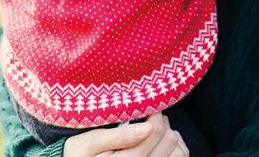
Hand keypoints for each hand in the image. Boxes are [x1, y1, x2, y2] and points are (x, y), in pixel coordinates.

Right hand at [63, 113, 188, 156]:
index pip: (155, 131)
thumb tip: (149, 127)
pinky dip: (176, 147)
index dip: (154, 112)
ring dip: (170, 135)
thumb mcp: (92, 141)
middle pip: (169, 139)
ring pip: (178, 151)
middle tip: (148, 116)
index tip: (146, 106)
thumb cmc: (80, 153)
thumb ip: (120, 135)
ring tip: (154, 129)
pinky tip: (161, 141)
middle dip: (161, 122)